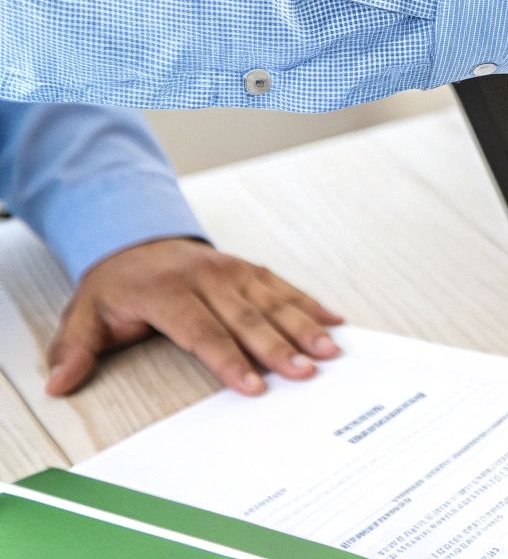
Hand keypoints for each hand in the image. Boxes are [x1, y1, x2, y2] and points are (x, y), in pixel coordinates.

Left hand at [46, 237, 343, 396]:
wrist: (135, 238)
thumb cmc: (116, 286)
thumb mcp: (84, 315)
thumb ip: (75, 349)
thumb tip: (59, 382)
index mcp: (166, 291)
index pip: (202, 330)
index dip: (228, 360)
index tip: (252, 386)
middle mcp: (205, 277)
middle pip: (246, 317)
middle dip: (279, 346)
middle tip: (306, 371)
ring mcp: (232, 270)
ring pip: (272, 300)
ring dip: (304, 326)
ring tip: (329, 350)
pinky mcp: (249, 268)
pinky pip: (284, 285)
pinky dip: (310, 303)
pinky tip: (333, 320)